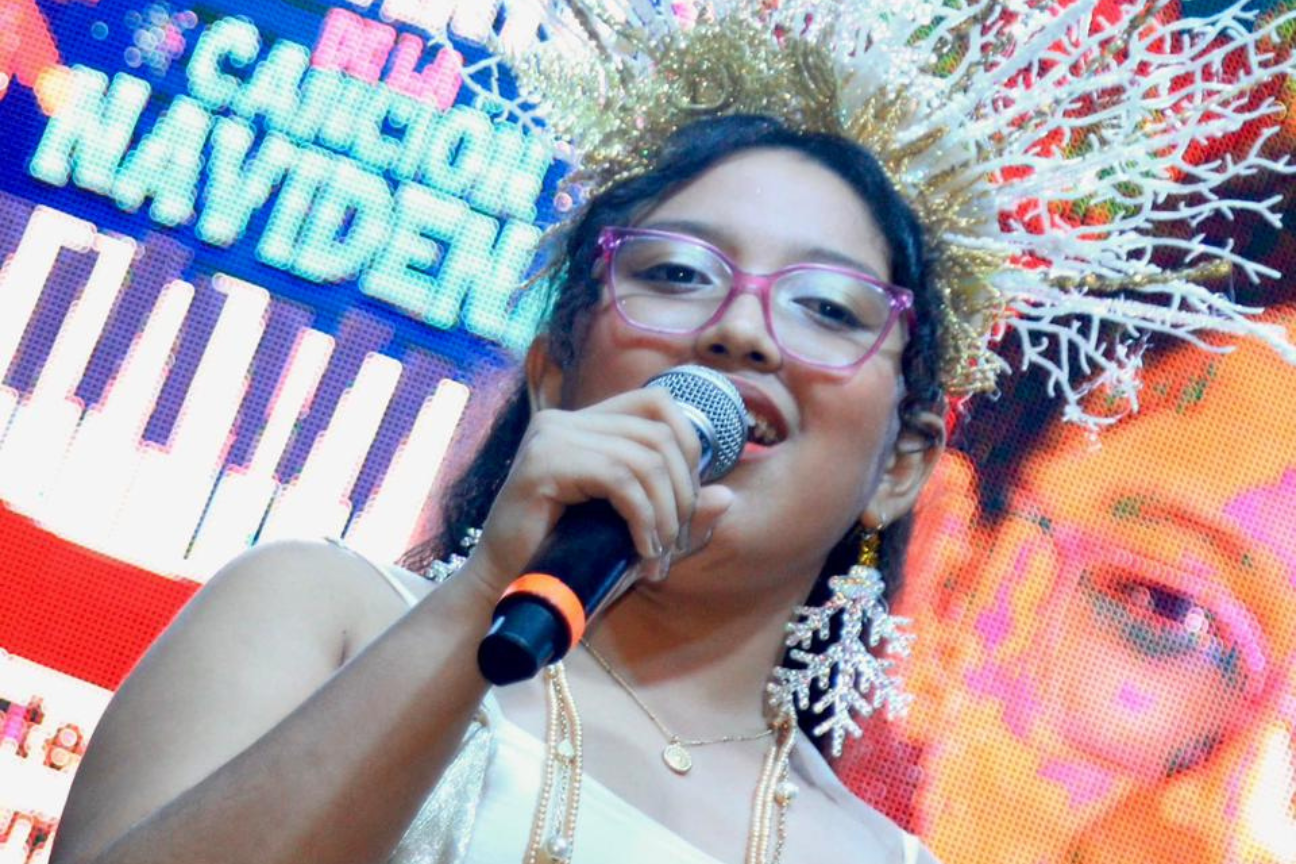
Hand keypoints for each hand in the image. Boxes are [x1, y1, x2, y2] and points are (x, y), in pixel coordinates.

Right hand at [466, 387, 734, 597]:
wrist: (503, 593)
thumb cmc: (564, 564)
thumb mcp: (630, 534)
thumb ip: (674, 513)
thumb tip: (727, 496)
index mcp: (584, 424)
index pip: (658, 404)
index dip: (689, 447)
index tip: (687, 503)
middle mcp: (564, 421)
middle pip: (659, 432)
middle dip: (682, 492)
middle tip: (675, 543)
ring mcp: (550, 437)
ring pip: (644, 459)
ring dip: (665, 514)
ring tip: (657, 555)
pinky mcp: (542, 464)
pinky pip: (619, 480)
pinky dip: (643, 519)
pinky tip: (641, 552)